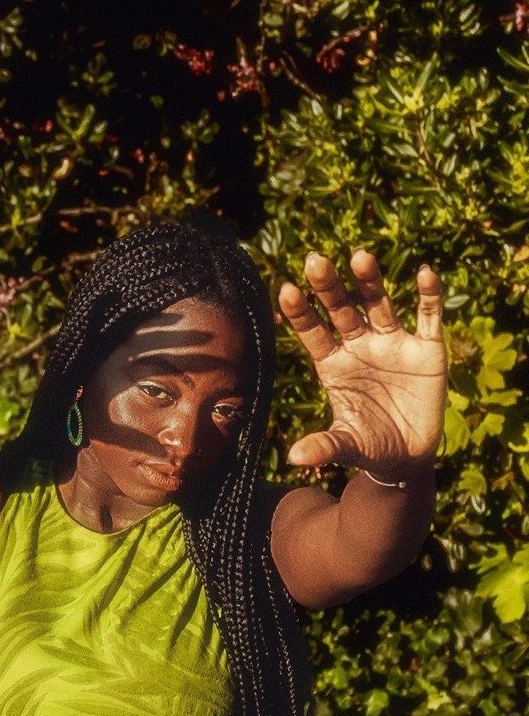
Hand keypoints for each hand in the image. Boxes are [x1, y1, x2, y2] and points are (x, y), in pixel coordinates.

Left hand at [278, 249, 446, 476]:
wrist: (409, 456)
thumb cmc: (370, 446)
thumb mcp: (347, 447)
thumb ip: (324, 446)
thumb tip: (294, 458)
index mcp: (335, 365)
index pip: (313, 332)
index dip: (300, 313)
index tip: (286, 289)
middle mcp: (361, 346)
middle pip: (342, 309)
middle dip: (329, 287)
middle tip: (315, 261)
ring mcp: (393, 344)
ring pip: (380, 304)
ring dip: (370, 281)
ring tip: (359, 256)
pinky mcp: (427, 349)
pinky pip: (428, 316)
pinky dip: (429, 296)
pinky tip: (425, 274)